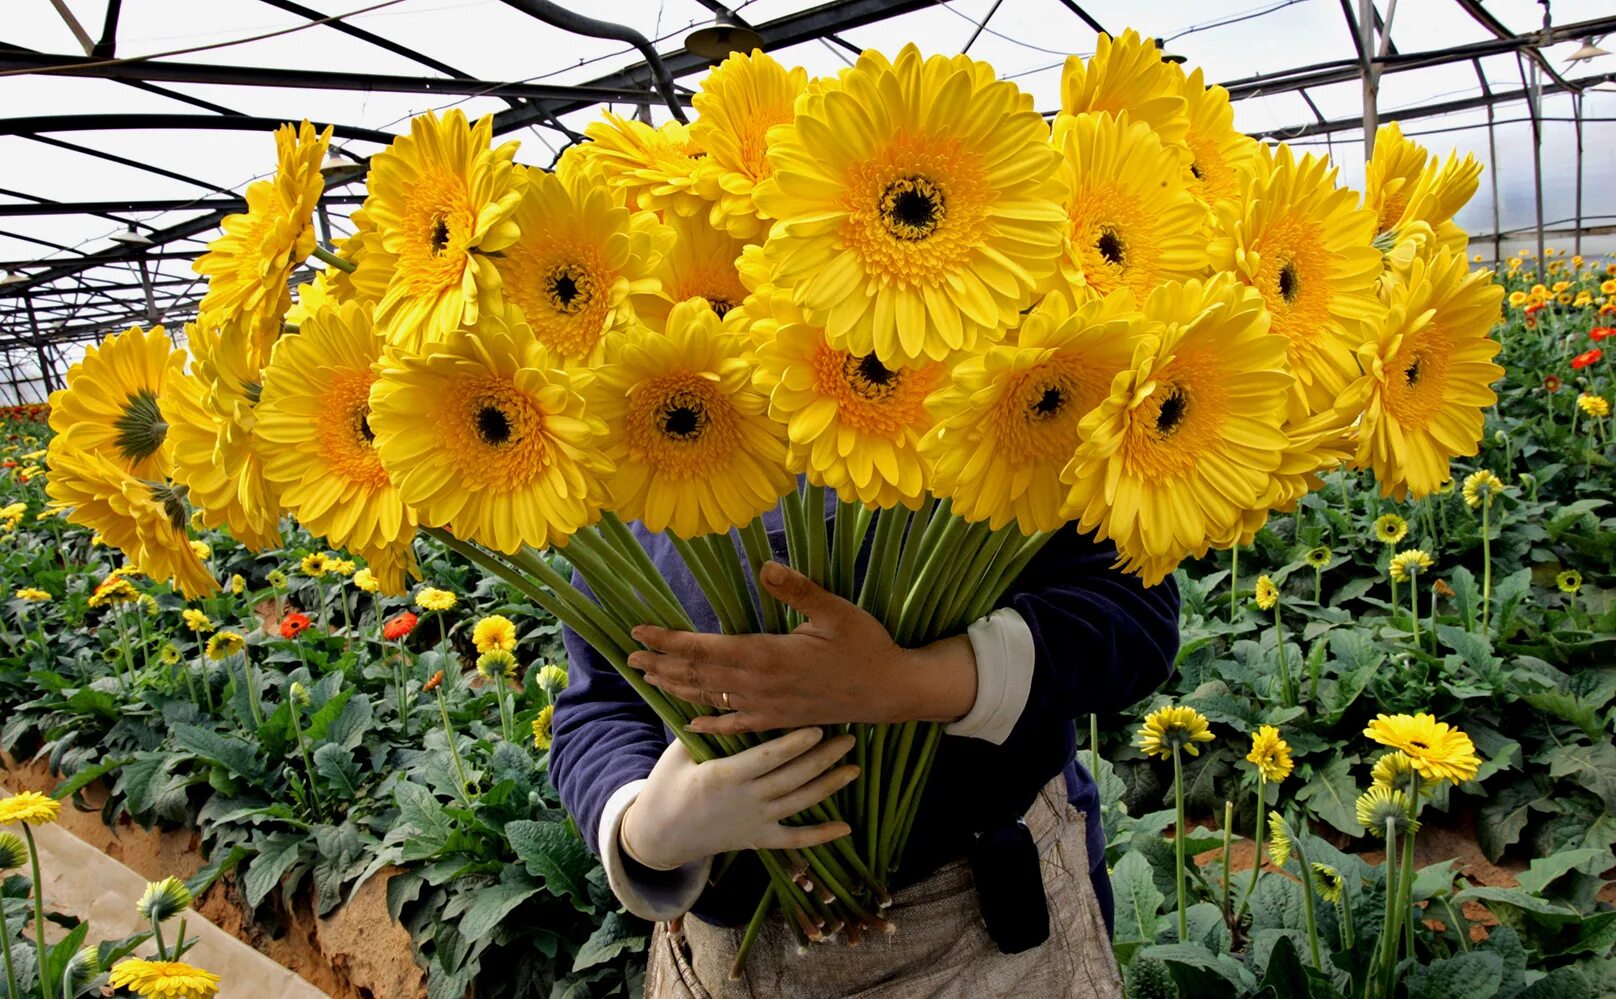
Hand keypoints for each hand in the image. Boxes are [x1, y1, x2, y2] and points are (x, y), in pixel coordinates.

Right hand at [619, 727, 857, 870]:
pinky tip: (846, 828)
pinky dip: (820, 836)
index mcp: (724, 776)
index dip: (794, 744)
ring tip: (853, 768)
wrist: (659, 835)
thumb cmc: (667, 786)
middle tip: (850, 737)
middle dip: (823, 758)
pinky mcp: (758, 840)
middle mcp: (745, 801)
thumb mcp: (677, 754)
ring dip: (829, 786)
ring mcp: (754, 823)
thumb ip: (702, 729)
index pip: (766, 758)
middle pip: (792, 778)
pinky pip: (794, 840)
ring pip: (799, 804)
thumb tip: (724, 695)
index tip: (818, 727)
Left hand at [628, 561, 976, 736]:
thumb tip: (766, 566)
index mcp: (768, 655)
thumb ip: (799, 589)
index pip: (706, 648)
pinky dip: (710, 725)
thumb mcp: (837, 611)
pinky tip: (690, 725)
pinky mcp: (780, 720)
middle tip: (629, 656)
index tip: (640, 631)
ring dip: (677, 688)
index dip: (670, 640)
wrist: (891, 692)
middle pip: (699, 675)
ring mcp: (769, 707)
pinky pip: (736, 725)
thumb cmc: (866, 646)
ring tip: (648, 678)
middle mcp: (761, 685)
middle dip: (662, 663)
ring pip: (711, 699)